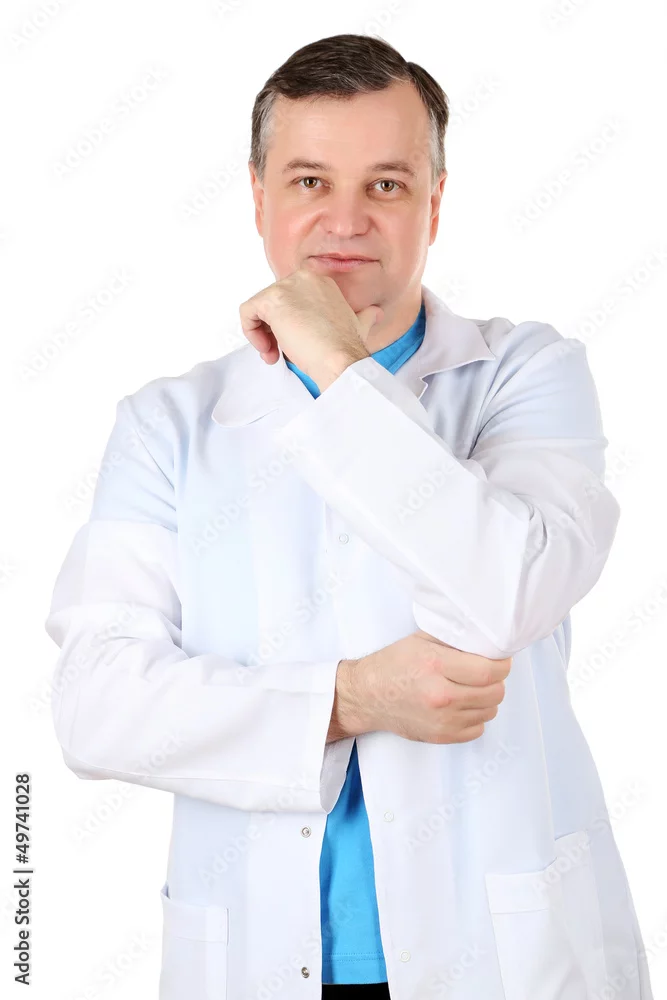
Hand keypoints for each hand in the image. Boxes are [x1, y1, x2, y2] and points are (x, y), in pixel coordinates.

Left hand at [238, 268, 382, 389]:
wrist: (341, 360)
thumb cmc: (347, 349)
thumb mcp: (359, 325)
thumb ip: (365, 315)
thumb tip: (376, 313)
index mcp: (321, 281)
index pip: (289, 298)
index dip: (288, 322)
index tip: (296, 341)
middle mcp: (303, 278)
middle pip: (273, 302)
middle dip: (272, 330)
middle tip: (281, 352)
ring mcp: (287, 287)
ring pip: (259, 308)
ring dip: (262, 334)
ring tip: (275, 354)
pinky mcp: (271, 300)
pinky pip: (247, 312)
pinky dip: (251, 333)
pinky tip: (268, 350)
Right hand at [353, 630, 511, 743]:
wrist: (367, 696)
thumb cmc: (392, 665)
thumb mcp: (421, 640)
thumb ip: (453, 639)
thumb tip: (484, 640)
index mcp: (436, 666)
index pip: (488, 671)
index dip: (502, 665)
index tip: (501, 661)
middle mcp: (441, 695)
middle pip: (494, 692)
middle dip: (496, 681)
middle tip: (487, 674)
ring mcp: (442, 720)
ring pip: (489, 711)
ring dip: (486, 699)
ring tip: (471, 689)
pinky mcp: (441, 736)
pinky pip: (478, 729)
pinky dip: (475, 717)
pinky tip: (463, 705)